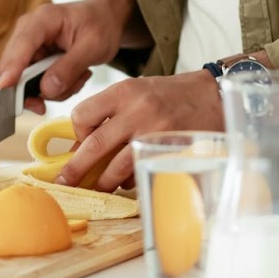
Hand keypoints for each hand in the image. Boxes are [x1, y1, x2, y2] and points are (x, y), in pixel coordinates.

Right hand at [0, 0, 128, 114]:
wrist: (106, 19)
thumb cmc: (101, 25)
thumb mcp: (94, 46)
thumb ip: (70, 68)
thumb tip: (45, 90)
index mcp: (43, 19)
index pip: (22, 44)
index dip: (12, 67)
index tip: (5, 87)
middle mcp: (29, 31)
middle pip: (15, 68)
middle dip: (41, 87)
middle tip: (70, 88)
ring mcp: (29, 47)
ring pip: (27, 82)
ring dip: (56, 88)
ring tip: (81, 74)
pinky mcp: (34, 60)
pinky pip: (37, 84)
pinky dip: (57, 87)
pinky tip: (76, 75)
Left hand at [56, 73, 223, 192]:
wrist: (213, 96)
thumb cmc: (172, 94)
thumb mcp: (138, 91)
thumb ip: (112, 112)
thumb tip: (84, 145)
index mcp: (124, 91)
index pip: (82, 115)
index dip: (78, 132)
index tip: (82, 141)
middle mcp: (137, 110)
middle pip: (94, 146)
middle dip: (76, 169)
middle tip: (65, 182)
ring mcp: (154, 133)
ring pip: (115, 168)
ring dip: (104, 182)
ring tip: (100, 186)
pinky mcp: (168, 152)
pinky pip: (140, 173)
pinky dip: (130, 181)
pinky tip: (131, 179)